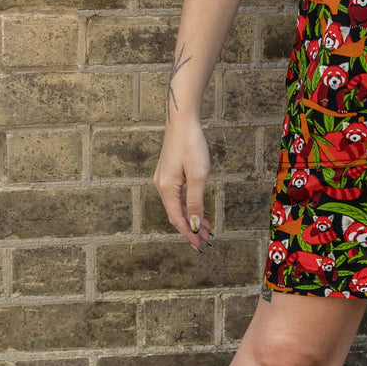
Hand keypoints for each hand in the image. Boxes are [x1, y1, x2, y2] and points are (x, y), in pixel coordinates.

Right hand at [153, 119, 212, 250]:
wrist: (182, 120)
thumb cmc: (191, 144)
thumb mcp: (198, 175)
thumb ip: (195, 201)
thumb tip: (193, 223)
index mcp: (166, 189)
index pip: (177, 219)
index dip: (188, 233)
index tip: (199, 245)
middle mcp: (161, 186)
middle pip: (176, 214)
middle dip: (190, 227)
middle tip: (205, 238)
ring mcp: (163, 179)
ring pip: (177, 204)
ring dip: (190, 216)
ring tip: (205, 226)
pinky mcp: (168, 172)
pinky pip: (177, 194)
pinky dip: (187, 204)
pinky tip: (197, 208)